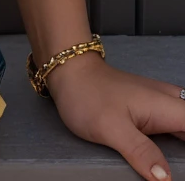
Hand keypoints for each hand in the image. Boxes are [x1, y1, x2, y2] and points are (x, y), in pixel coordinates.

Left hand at [48, 51, 184, 178]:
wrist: (69, 72)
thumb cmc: (88, 95)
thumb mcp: (111, 127)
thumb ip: (141, 152)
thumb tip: (166, 179)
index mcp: (165, 106)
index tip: (183, 165)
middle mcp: (167, 103)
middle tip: (179, 168)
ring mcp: (159, 105)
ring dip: (184, 145)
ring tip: (178, 165)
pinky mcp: (150, 110)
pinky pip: (175, 126)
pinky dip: (179, 141)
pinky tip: (173, 156)